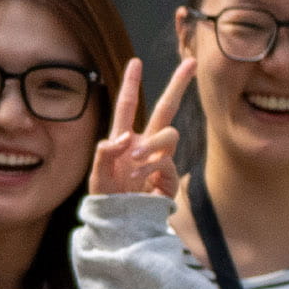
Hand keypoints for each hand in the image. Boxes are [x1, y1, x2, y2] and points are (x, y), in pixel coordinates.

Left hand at [86, 57, 188, 200]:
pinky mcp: (170, 177)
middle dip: (178, 85)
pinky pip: (166, 162)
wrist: (122, 226)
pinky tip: (139, 180)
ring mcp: (159, 160)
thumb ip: (105, 154)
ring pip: (168, 135)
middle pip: (165, 109)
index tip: (136, 62)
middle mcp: (144, 145)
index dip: (130, 84)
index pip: (128, 106)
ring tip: (134, 160)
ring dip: (152, 143)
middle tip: (191, 62)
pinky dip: (151, 168)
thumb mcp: (97, 177)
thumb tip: (126, 136)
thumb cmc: (108, 200)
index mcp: (124, 140)